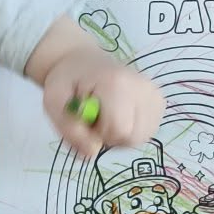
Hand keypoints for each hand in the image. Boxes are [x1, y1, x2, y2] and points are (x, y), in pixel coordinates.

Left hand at [27, 17, 164, 160]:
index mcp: (117, 84)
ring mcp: (155, 94)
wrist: (83, 61)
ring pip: (142, 137)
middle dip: (110, 136)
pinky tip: (120, 116)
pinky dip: (131, 131)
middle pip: (133, 137)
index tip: (86, 118)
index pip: (119, 130)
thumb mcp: (54, 104)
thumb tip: (92, 153)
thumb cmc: (66, 81)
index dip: (99, 133)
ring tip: (106, 116)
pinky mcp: (159, 101)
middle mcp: (143, 87)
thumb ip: (70, 130)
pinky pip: (147, 131)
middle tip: (95, 118)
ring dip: (120, 135)